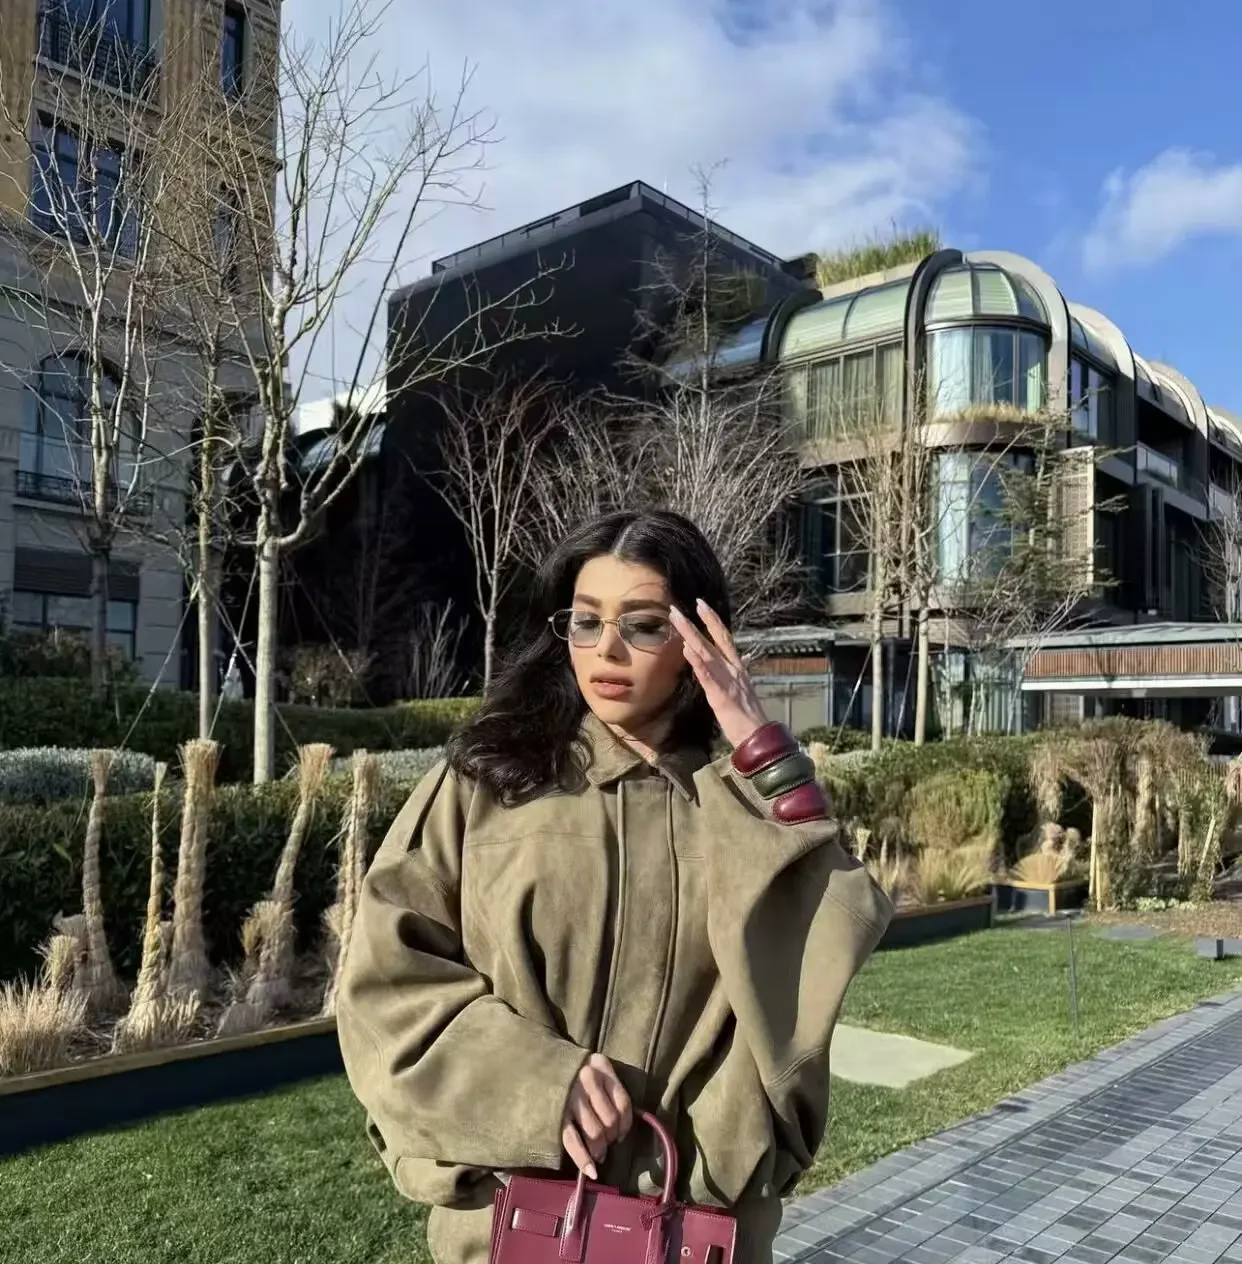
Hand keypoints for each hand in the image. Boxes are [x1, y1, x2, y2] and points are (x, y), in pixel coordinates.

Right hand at [562, 1054, 631, 1179]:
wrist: (537, 1063)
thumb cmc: (572, 1070)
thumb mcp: (596, 1067)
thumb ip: (610, 1088)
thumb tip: (622, 1129)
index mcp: (599, 1066)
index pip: (623, 1102)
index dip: (625, 1124)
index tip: (621, 1134)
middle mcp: (586, 1079)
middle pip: (610, 1120)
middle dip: (611, 1137)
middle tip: (607, 1143)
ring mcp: (569, 1097)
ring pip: (595, 1132)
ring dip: (600, 1149)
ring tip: (598, 1153)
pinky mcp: (555, 1114)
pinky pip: (573, 1141)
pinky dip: (583, 1159)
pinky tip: (591, 1171)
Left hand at [669, 600, 768, 748]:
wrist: (757, 734)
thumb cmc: (749, 714)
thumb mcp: (746, 686)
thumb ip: (744, 669)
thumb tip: (747, 656)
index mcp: (738, 666)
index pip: (725, 637)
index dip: (712, 619)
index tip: (700, 603)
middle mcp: (733, 668)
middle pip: (714, 639)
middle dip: (697, 621)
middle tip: (678, 608)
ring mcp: (727, 680)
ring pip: (707, 653)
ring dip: (691, 636)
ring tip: (678, 621)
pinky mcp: (721, 695)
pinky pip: (707, 676)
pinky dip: (698, 662)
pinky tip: (687, 651)